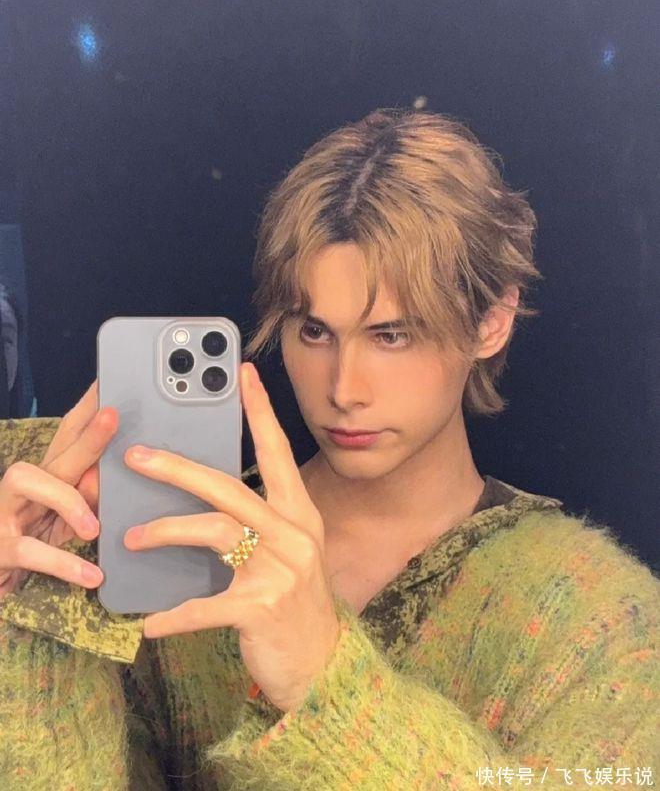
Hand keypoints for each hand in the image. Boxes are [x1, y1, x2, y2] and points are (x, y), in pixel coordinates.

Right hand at [0, 380, 116, 599]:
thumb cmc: (35, 541)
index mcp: (46, 477)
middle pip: (56, 453)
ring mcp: (6, 512)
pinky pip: (32, 551)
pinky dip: (64, 563)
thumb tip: (109, 479)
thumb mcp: (67, 520)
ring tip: (93, 529)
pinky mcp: (0, 547)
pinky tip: (91, 575)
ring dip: (67, 501)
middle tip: (113, 417)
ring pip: (31, 483)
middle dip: (86, 435)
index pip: (67, 435)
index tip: (109, 384)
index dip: (87, 409)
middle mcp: (24, 486)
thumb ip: (89, 498)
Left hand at [122, 362, 340, 712]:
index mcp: (299, 514)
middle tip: (138, 457)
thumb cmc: (296, 601)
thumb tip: (197, 499)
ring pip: (213, 533)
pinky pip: (204, 605)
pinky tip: (150, 624)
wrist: (324, 663)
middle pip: (228, 487)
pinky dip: (173, 616)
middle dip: (178, 468)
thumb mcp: (286, 553)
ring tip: (131, 538)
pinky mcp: (262, 608)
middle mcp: (294, 533)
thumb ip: (254, 523)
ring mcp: (281, 570)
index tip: (242, 374)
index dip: (259, 411)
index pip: (277, 453)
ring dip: (165, 533)